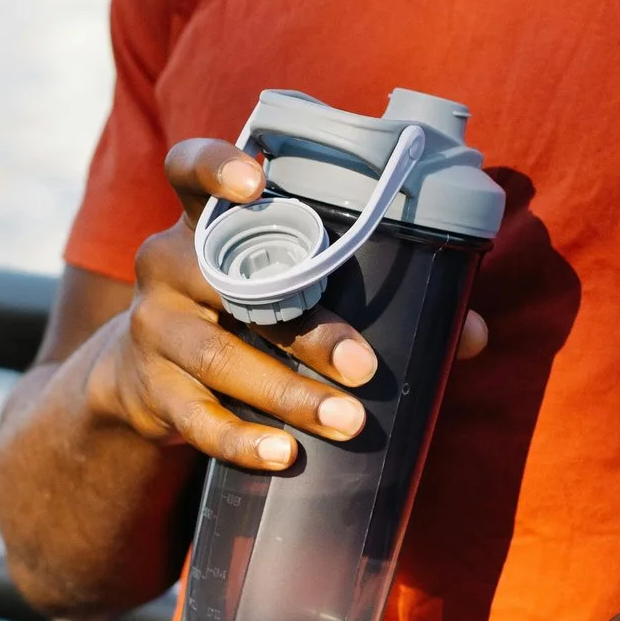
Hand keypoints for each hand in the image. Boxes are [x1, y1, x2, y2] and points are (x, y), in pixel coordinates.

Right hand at [83, 137, 487, 469]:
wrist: (145, 380)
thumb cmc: (247, 315)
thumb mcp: (289, 289)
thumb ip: (377, 295)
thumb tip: (474, 333)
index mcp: (207, 223)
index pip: (191, 172)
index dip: (216, 167)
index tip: (254, 180)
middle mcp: (169, 265)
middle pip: (234, 285)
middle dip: (306, 329)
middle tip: (365, 367)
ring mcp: (156, 329)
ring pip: (222, 359)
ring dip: (289, 395)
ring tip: (348, 423)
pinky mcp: (151, 391)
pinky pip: (198, 419)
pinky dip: (243, 440)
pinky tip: (285, 454)